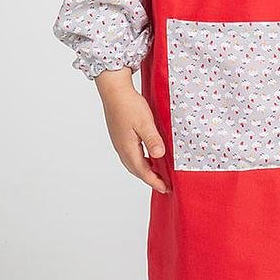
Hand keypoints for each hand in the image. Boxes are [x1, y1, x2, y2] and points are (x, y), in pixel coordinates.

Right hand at [96, 68, 170, 193]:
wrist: (114, 91)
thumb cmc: (129, 104)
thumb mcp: (145, 122)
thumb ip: (152, 140)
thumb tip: (159, 156)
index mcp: (128, 148)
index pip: (143, 171)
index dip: (155, 181)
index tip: (166, 188)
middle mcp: (122, 148)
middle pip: (136, 170)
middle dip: (150, 179)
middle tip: (163, 185)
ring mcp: (119, 142)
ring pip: (132, 163)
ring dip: (144, 170)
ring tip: (156, 173)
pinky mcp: (120, 136)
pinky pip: (130, 155)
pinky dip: (139, 161)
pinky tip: (147, 155)